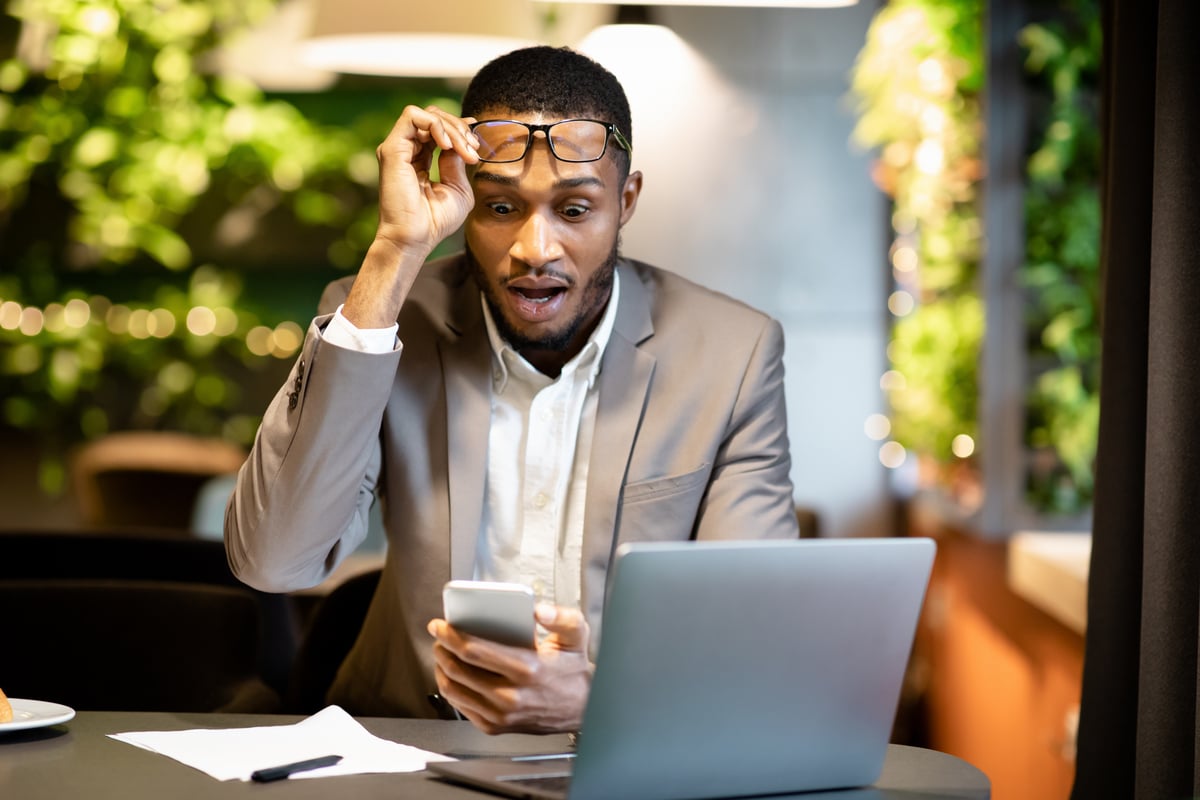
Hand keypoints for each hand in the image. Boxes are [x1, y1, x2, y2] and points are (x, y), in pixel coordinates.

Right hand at [342, 105, 479, 328]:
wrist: (415, 238)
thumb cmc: (436, 221)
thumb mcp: (459, 188)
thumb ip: (457, 162)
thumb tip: (459, 142)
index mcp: (420, 159)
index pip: (438, 130)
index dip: (458, 129)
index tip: (476, 141)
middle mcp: (406, 151)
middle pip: (434, 118)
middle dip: (458, 128)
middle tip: (473, 149)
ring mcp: (398, 148)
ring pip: (426, 115)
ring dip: (451, 127)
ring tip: (464, 149)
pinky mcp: (392, 149)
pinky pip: (412, 116)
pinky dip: (435, 125)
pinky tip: (448, 145)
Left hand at [428, 604, 592, 734]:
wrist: (581, 709)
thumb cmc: (573, 672)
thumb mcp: (576, 636)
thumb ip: (562, 618)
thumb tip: (540, 610)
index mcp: (527, 668)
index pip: (474, 651)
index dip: (450, 636)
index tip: (439, 625)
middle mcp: (511, 695)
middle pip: (458, 670)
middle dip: (441, 649)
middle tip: (439, 636)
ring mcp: (501, 714)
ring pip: (454, 690)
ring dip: (441, 668)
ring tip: (442, 654)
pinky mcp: (495, 726)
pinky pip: (461, 707)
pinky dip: (451, 689)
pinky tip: (453, 676)